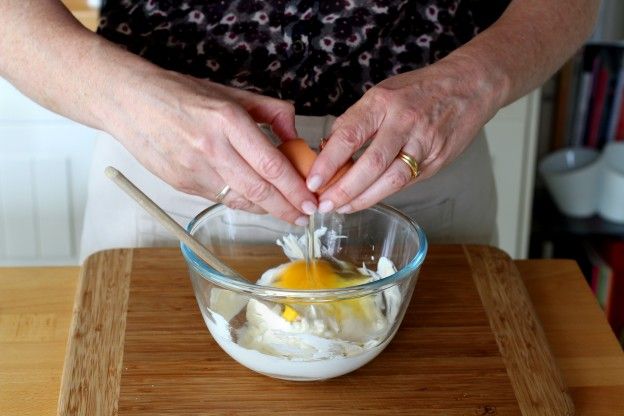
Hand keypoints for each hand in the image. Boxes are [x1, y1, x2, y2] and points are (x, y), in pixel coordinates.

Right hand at [106, 69, 317, 224]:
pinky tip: (258, 203)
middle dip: (287, 208)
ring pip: (240, 199)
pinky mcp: (182, 184)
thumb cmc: (181, 93)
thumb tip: (296, 137)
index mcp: (226, 120)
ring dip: (267, 210)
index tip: (311, 200)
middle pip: (258, 189)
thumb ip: (270, 111)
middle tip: (305, 216)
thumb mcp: (231, 93)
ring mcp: (194, 169)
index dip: (294, 188)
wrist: (130, 102)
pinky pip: (220, 199)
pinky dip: (243, 203)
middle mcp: (211, 147)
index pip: (270, 164)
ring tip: (288, 213)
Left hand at [306, 56, 503, 213]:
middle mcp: (403, 121)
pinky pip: (406, 182)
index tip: (312, 181)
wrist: (469, 87)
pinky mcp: (437, 160)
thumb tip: (328, 151)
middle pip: (370, 164)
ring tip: (342, 208)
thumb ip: (357, 121)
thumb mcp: (382, 94)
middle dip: (344, 189)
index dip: (327, 162)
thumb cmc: (419, 91)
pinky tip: (367, 199)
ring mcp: (423, 142)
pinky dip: (383, 193)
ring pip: (391, 179)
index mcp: (383, 102)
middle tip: (325, 204)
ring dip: (363, 199)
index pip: (349, 135)